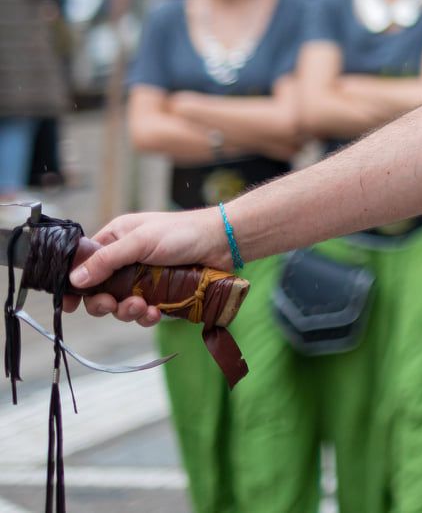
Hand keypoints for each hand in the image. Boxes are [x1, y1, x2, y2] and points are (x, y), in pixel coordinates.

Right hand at [63, 209, 227, 325]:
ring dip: (127, 312)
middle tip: (112, 305)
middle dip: (103, 303)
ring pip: (121, 305)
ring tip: (142, 307)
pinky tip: (157, 313)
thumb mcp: (140, 241)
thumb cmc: (184, 232)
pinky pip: (145, 313)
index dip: (76, 285)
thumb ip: (107, 260)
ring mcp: (143, 279)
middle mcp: (126, 260)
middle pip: (99, 291)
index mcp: (116, 240)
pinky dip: (148, 316)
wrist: (224, 242)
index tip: (70, 304)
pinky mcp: (161, 294)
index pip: (84, 265)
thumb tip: (75, 279)